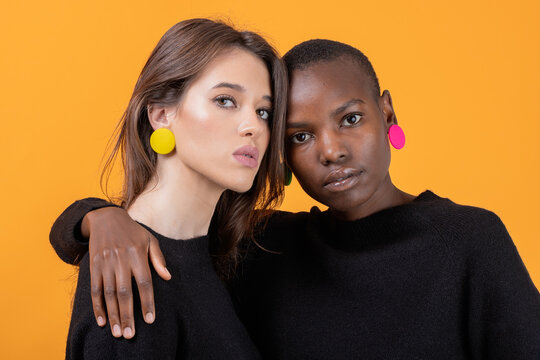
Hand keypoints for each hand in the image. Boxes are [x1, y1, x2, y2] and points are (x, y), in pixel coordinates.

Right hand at [83, 207, 170, 338]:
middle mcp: (121, 259)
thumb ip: (159, 259)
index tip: (150, 319)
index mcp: (137, 254)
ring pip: (108, 294)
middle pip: (124, 292)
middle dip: (127, 315)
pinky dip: (97, 306)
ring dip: (113, 314)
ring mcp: (105, 263)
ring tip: (117, 332)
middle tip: (129, 335)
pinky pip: (95, 289)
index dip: (147, 302)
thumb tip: (168, 277)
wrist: (105, 217)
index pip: (144, 282)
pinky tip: (102, 320)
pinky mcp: (94, 265)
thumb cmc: (133, 232)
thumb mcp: (150, 240)